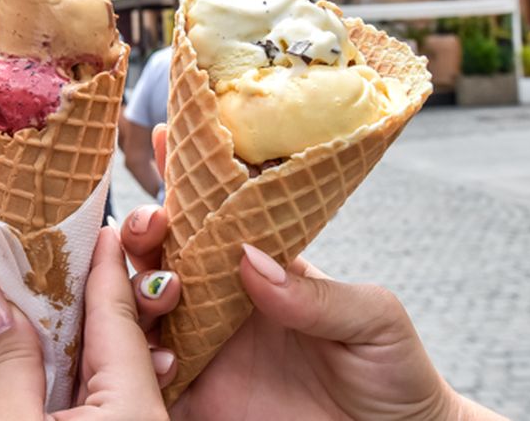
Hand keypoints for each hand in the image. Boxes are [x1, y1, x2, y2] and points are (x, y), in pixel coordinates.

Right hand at [0, 227, 167, 420]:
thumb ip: (12, 361)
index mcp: (134, 409)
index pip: (119, 319)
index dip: (105, 269)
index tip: (97, 229)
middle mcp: (149, 419)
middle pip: (126, 339)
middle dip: (100, 292)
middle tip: (76, 250)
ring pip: (118, 369)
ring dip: (88, 331)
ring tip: (61, 292)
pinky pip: (109, 398)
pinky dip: (84, 368)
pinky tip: (61, 346)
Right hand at [122, 126, 504, 420]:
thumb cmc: (394, 372)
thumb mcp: (373, 319)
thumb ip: (317, 293)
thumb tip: (252, 261)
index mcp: (263, 267)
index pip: (217, 212)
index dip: (189, 173)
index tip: (168, 134)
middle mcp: (224, 301)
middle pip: (163, 253)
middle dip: (146, 227)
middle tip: (156, 225)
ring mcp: (206, 348)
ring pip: (141, 305)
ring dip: (135, 286)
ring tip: (163, 290)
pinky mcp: (197, 398)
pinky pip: (147, 374)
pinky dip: (136, 358)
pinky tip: (155, 351)